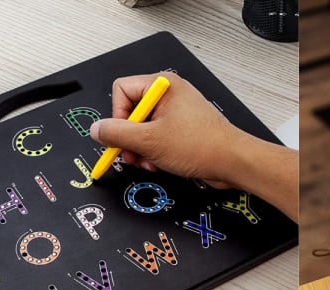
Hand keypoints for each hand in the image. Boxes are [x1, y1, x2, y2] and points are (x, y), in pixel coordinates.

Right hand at [89, 71, 245, 188]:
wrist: (233, 162)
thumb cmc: (202, 145)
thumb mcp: (149, 141)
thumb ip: (117, 134)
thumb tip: (97, 130)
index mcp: (162, 85)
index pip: (121, 90)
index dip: (117, 116)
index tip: (121, 136)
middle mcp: (169, 95)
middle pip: (130, 112)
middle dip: (129, 138)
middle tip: (131, 155)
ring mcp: (177, 112)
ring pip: (143, 129)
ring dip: (140, 150)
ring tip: (149, 162)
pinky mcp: (182, 130)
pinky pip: (156, 138)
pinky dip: (153, 153)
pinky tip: (160, 164)